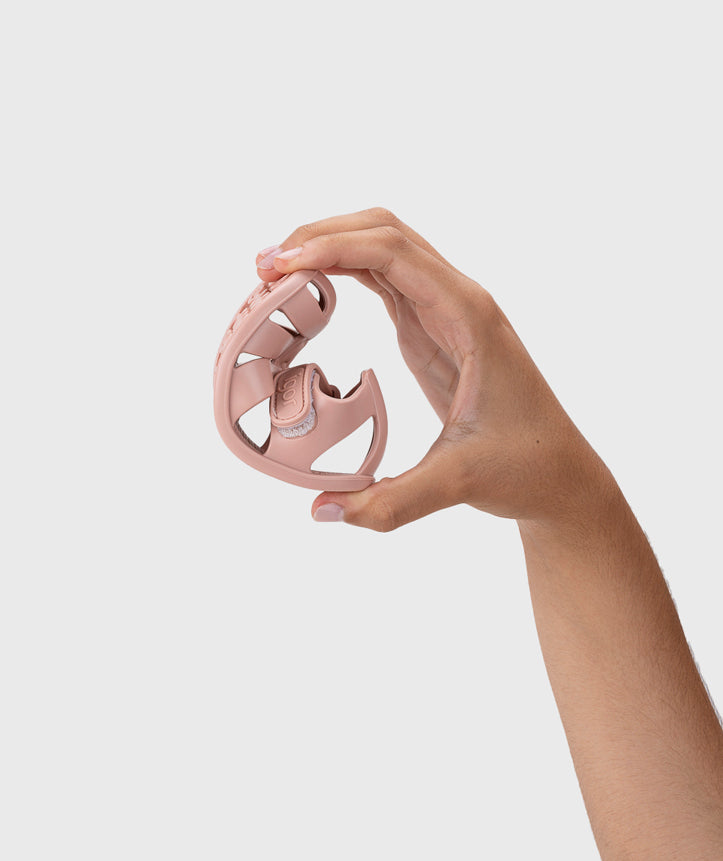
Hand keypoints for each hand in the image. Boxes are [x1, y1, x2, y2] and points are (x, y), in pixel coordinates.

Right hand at [256, 207, 603, 530]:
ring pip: (382, 248)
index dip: (331, 248)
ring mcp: (444, 311)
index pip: (394, 253)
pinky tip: (309, 288)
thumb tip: (319, 511)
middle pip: (384, 232)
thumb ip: (388, 502)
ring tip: (273, 272)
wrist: (559, 473)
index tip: (280, 267)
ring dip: (328, 246)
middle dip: (320, 235)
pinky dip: (343, 270)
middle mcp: (458, 300)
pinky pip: (384, 279)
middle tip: (264, 266)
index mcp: (470, 317)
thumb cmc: (526, 467)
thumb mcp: (458, 484)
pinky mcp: (431, 328)